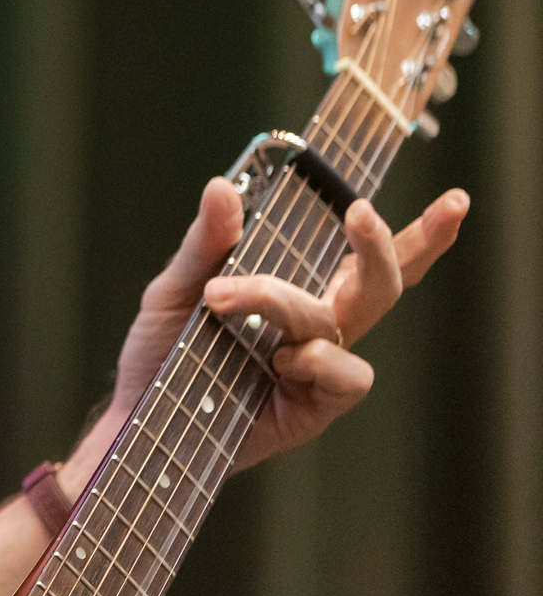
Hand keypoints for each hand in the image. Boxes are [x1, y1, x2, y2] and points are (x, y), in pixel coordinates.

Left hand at [110, 176, 468, 472]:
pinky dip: (317, 359)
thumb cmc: (162, 348)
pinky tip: (279, 359)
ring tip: (225, 297)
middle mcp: (319, 324)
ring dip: (285, 298)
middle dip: (382, 244)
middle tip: (360, 211)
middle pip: (380, 282)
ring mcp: (319, 365)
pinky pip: (347, 375)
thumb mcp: (176, 286)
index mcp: (298, 287)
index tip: (457, 202)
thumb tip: (223, 186)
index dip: (418, 235)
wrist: (139, 409)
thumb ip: (207, 243)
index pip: (365, 257)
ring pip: (347, 318)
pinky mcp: (315, 407)